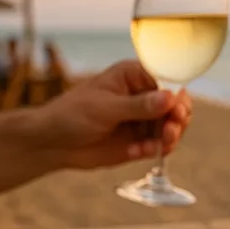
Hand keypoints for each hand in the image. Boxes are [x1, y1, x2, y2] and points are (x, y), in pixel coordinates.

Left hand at [38, 60, 191, 168]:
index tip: (177, 111)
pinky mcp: (139, 141)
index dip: (177, 96)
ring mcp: (141, 120)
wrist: (52, 143)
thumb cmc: (71, 115)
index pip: (168, 80)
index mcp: (134, 76)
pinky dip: (154, 151)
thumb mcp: (105, 108)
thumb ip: (138, 105)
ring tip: (159, 146)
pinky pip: (158, 146)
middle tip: (170, 132)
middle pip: (175, 105)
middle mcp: (142, 96)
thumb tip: (170, 98)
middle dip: (177, 119)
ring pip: (171, 127)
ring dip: (170, 137)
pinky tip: (138, 152)